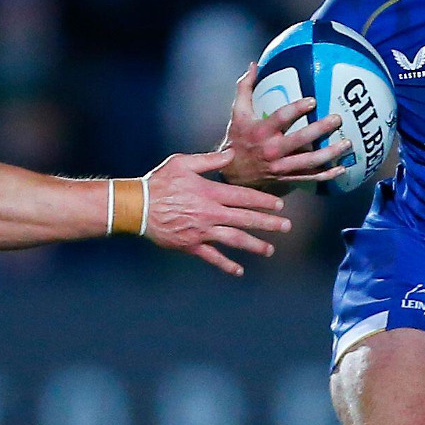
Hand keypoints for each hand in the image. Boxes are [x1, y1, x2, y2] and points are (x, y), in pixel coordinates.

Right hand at [142, 150, 293, 275]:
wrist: (138, 206)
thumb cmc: (159, 182)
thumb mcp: (183, 163)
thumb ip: (210, 160)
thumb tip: (231, 154)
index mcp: (210, 193)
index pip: (244, 197)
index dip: (263, 202)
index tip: (278, 206)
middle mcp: (210, 214)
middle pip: (245, 219)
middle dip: (268, 224)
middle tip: (286, 227)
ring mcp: (202, 231)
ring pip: (234, 240)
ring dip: (254, 245)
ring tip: (269, 249)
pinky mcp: (191, 245)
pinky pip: (212, 257)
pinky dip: (226, 264)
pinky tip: (239, 271)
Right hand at [220, 63, 351, 191]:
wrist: (233, 173)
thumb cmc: (238, 138)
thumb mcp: (237, 112)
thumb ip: (245, 87)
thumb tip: (254, 65)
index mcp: (260, 132)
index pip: (280, 118)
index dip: (296, 109)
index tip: (313, 101)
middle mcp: (271, 150)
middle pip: (300, 140)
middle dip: (320, 129)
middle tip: (337, 119)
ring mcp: (280, 167)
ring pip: (309, 161)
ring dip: (330, 153)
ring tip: (347, 143)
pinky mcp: (287, 178)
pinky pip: (310, 177)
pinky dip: (327, 174)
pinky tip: (342, 168)